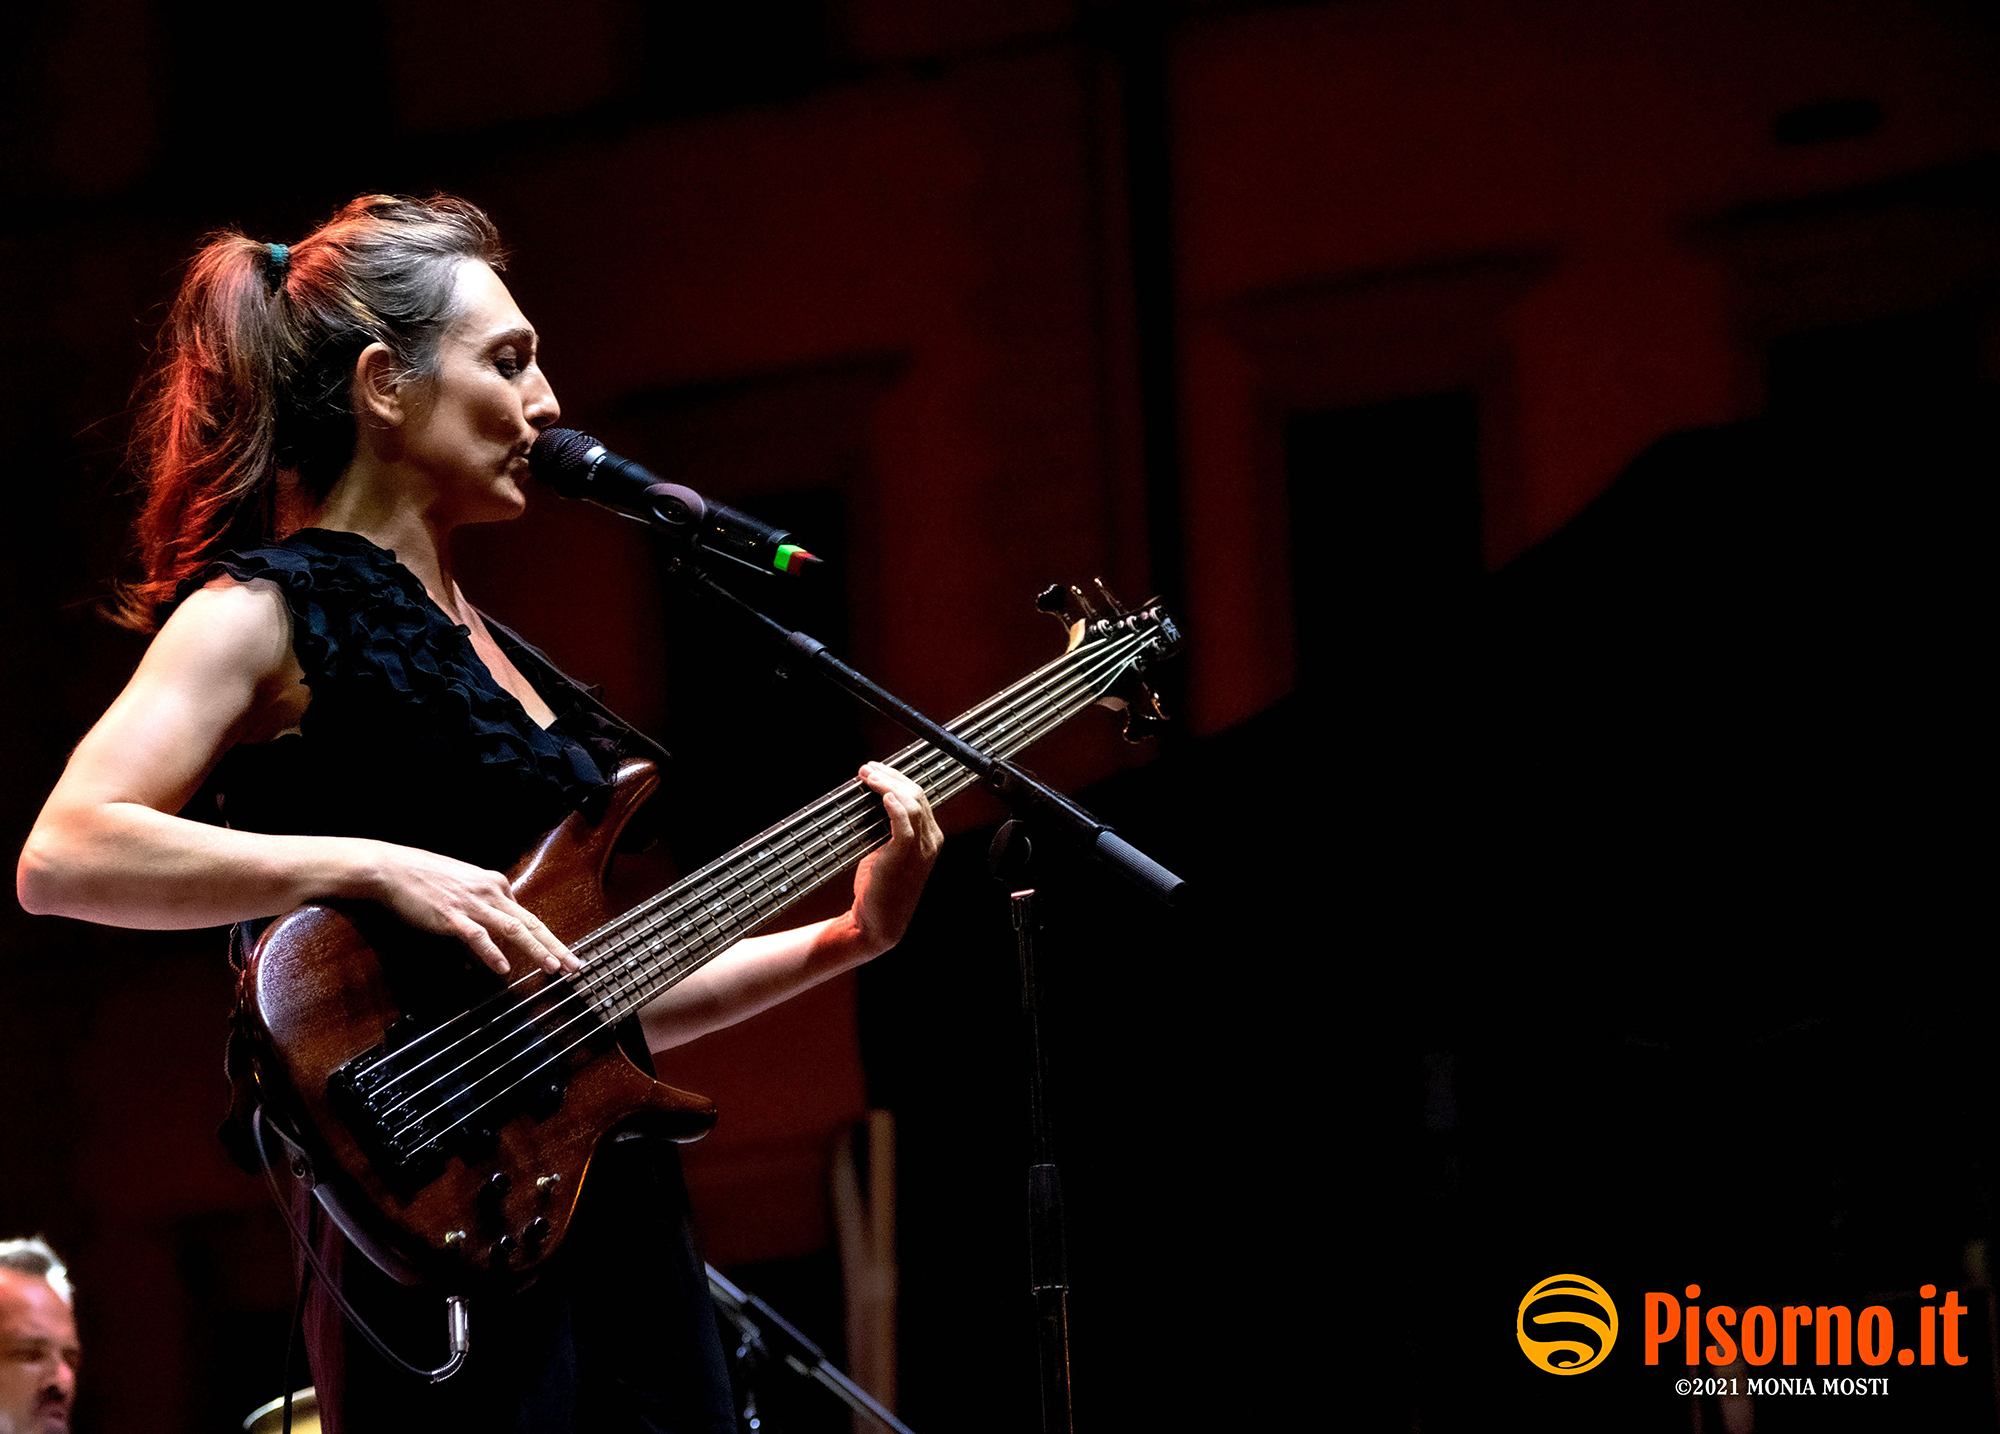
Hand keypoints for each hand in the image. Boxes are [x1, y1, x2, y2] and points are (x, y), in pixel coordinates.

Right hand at [361, 842, 578, 976]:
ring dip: (536, 949)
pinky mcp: (452, 916)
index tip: (564, 955)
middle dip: (556, 946)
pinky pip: (477, 937)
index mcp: (495, 884)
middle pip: (531, 922)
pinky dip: (492, 953)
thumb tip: (495, 931)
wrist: (393, 868)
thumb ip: (484, 904)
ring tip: (552, 968)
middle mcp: (491, 892)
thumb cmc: (425, 877)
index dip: (548, 937)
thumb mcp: (464, 885)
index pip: (528, 915)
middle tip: (575, 965)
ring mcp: (472, 904)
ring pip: (513, 929)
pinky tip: (503, 968)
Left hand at [848, 761, 942, 955]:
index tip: (876, 770)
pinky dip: (895, 806)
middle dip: (891, 776)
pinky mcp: (904, 857)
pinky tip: (883, 796)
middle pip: (917, 795)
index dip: (897, 779)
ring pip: (912, 804)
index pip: (920, 797)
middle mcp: (930, 841)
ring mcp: (920, 850)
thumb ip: (887, 829)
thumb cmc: (880, 890)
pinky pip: (905, 824)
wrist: (878, 924)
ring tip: (867, 777)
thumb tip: (872, 801)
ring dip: (887, 785)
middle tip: (867, 769)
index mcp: (930, 838)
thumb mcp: (887, 853)